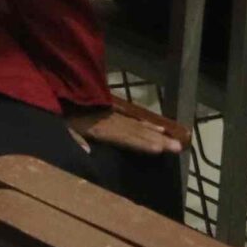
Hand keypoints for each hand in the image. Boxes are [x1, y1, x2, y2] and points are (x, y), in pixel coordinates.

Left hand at [67, 107, 184, 155]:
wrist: (69, 93)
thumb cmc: (69, 117)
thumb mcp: (69, 129)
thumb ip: (77, 140)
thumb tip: (87, 153)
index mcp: (102, 129)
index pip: (127, 138)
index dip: (142, 144)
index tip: (159, 149)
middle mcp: (115, 124)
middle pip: (140, 133)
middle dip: (160, 141)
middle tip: (177, 147)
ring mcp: (119, 118)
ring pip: (142, 128)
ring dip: (159, 135)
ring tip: (175, 142)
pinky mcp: (120, 114)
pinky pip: (137, 121)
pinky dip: (150, 125)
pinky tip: (160, 128)